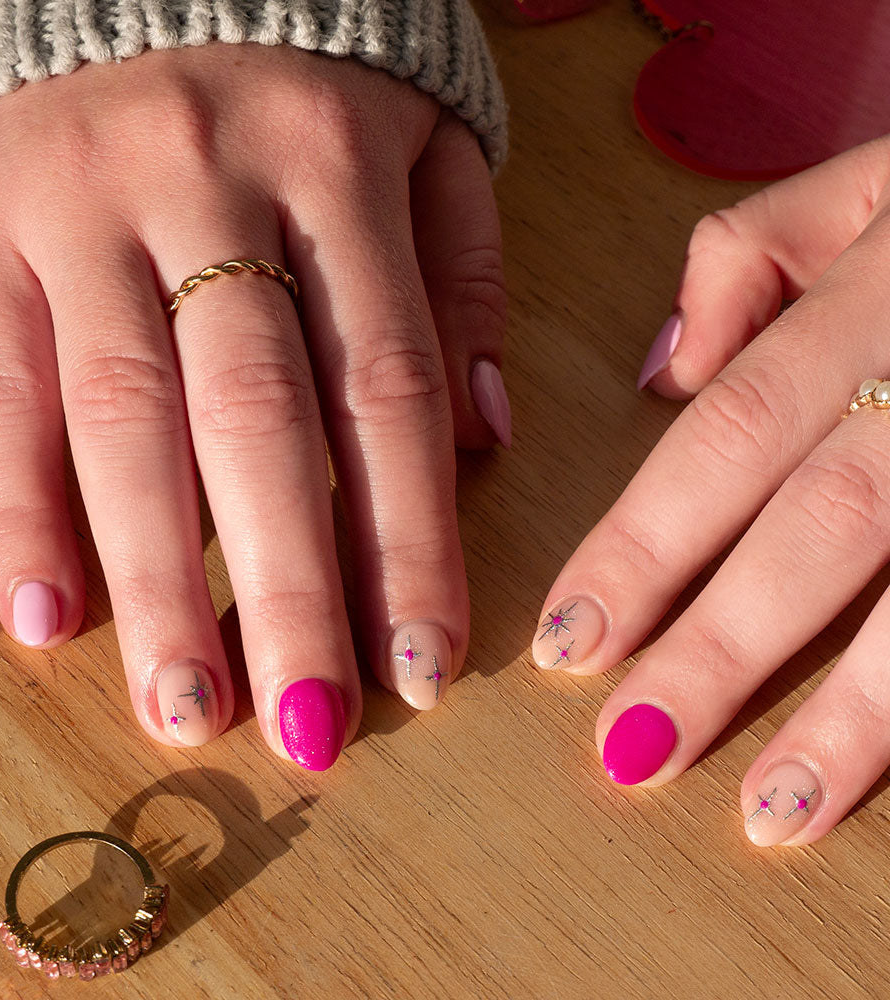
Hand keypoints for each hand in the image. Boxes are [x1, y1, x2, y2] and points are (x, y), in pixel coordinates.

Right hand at [0, 42, 506, 766]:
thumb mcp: (417, 141)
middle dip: (289, 591)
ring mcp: (86, 210)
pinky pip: (0, 388)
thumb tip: (485, 438)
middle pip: (260, 422)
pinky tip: (48, 621)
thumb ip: (461, 277)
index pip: (389, 388)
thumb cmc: (294, 81)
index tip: (423, 664)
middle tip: (309, 728)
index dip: (410, 539)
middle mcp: (210, 190)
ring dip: (159, 584)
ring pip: (125, 421)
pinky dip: (21, 511)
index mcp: (338, 169)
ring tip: (187, 709)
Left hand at [534, 134, 889, 843]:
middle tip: (631, 752)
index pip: (727, 437)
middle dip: (722, 650)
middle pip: (822, 531)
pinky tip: (882, 775)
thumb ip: (752, 254)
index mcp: (881, 293)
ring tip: (772, 813)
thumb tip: (662, 375)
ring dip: (855, 720)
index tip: (568, 641)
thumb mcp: (876, 175)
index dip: (643, 546)